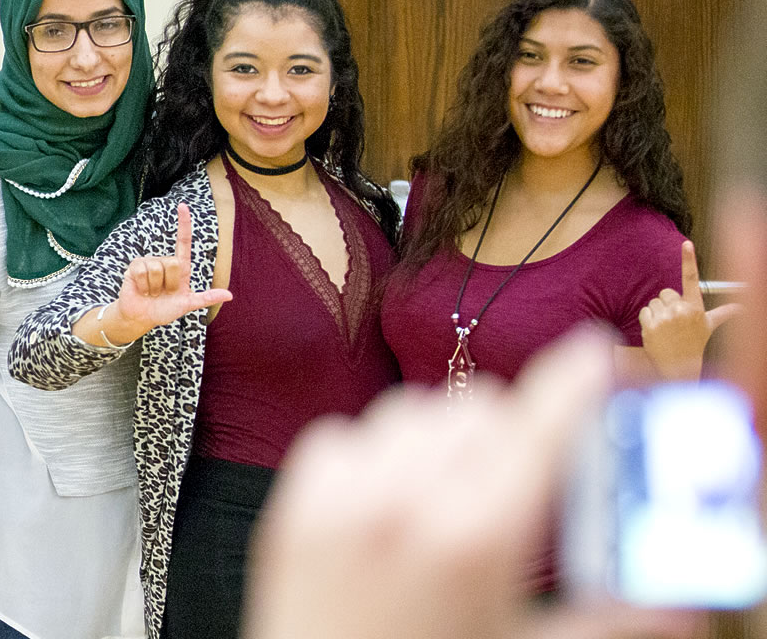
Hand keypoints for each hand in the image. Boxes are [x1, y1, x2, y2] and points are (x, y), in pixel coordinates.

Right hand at [95, 203, 231, 343]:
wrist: (141, 317)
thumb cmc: (164, 310)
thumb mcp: (187, 305)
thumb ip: (206, 298)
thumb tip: (230, 295)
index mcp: (180, 267)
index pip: (183, 241)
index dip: (184, 223)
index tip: (183, 206)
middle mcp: (165, 261)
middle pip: (173, 263)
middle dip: (170, 283)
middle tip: (163, 292)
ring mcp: (149, 262)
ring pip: (157, 269)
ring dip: (154, 287)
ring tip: (151, 292)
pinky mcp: (135, 267)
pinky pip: (142, 272)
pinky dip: (143, 286)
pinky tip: (141, 290)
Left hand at [247, 329, 697, 638]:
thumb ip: (606, 618)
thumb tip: (673, 601)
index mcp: (476, 537)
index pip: (537, 422)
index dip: (574, 381)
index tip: (592, 355)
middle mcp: (404, 503)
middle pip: (477, 405)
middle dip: (508, 431)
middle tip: (518, 479)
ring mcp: (342, 501)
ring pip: (409, 409)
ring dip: (440, 436)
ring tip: (450, 492)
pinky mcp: (294, 507)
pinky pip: (340, 433)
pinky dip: (369, 453)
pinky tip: (386, 499)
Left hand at [640, 240, 739, 379]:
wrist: (679, 366)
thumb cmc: (694, 343)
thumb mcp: (709, 326)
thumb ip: (724, 313)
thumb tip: (743, 307)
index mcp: (695, 307)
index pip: (692, 278)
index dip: (689, 259)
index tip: (687, 243)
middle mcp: (681, 310)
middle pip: (665, 292)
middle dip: (667, 303)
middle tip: (674, 320)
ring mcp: (665, 318)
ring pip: (654, 302)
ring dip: (657, 312)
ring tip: (666, 327)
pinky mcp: (650, 325)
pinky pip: (644, 311)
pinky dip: (647, 319)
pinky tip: (656, 331)